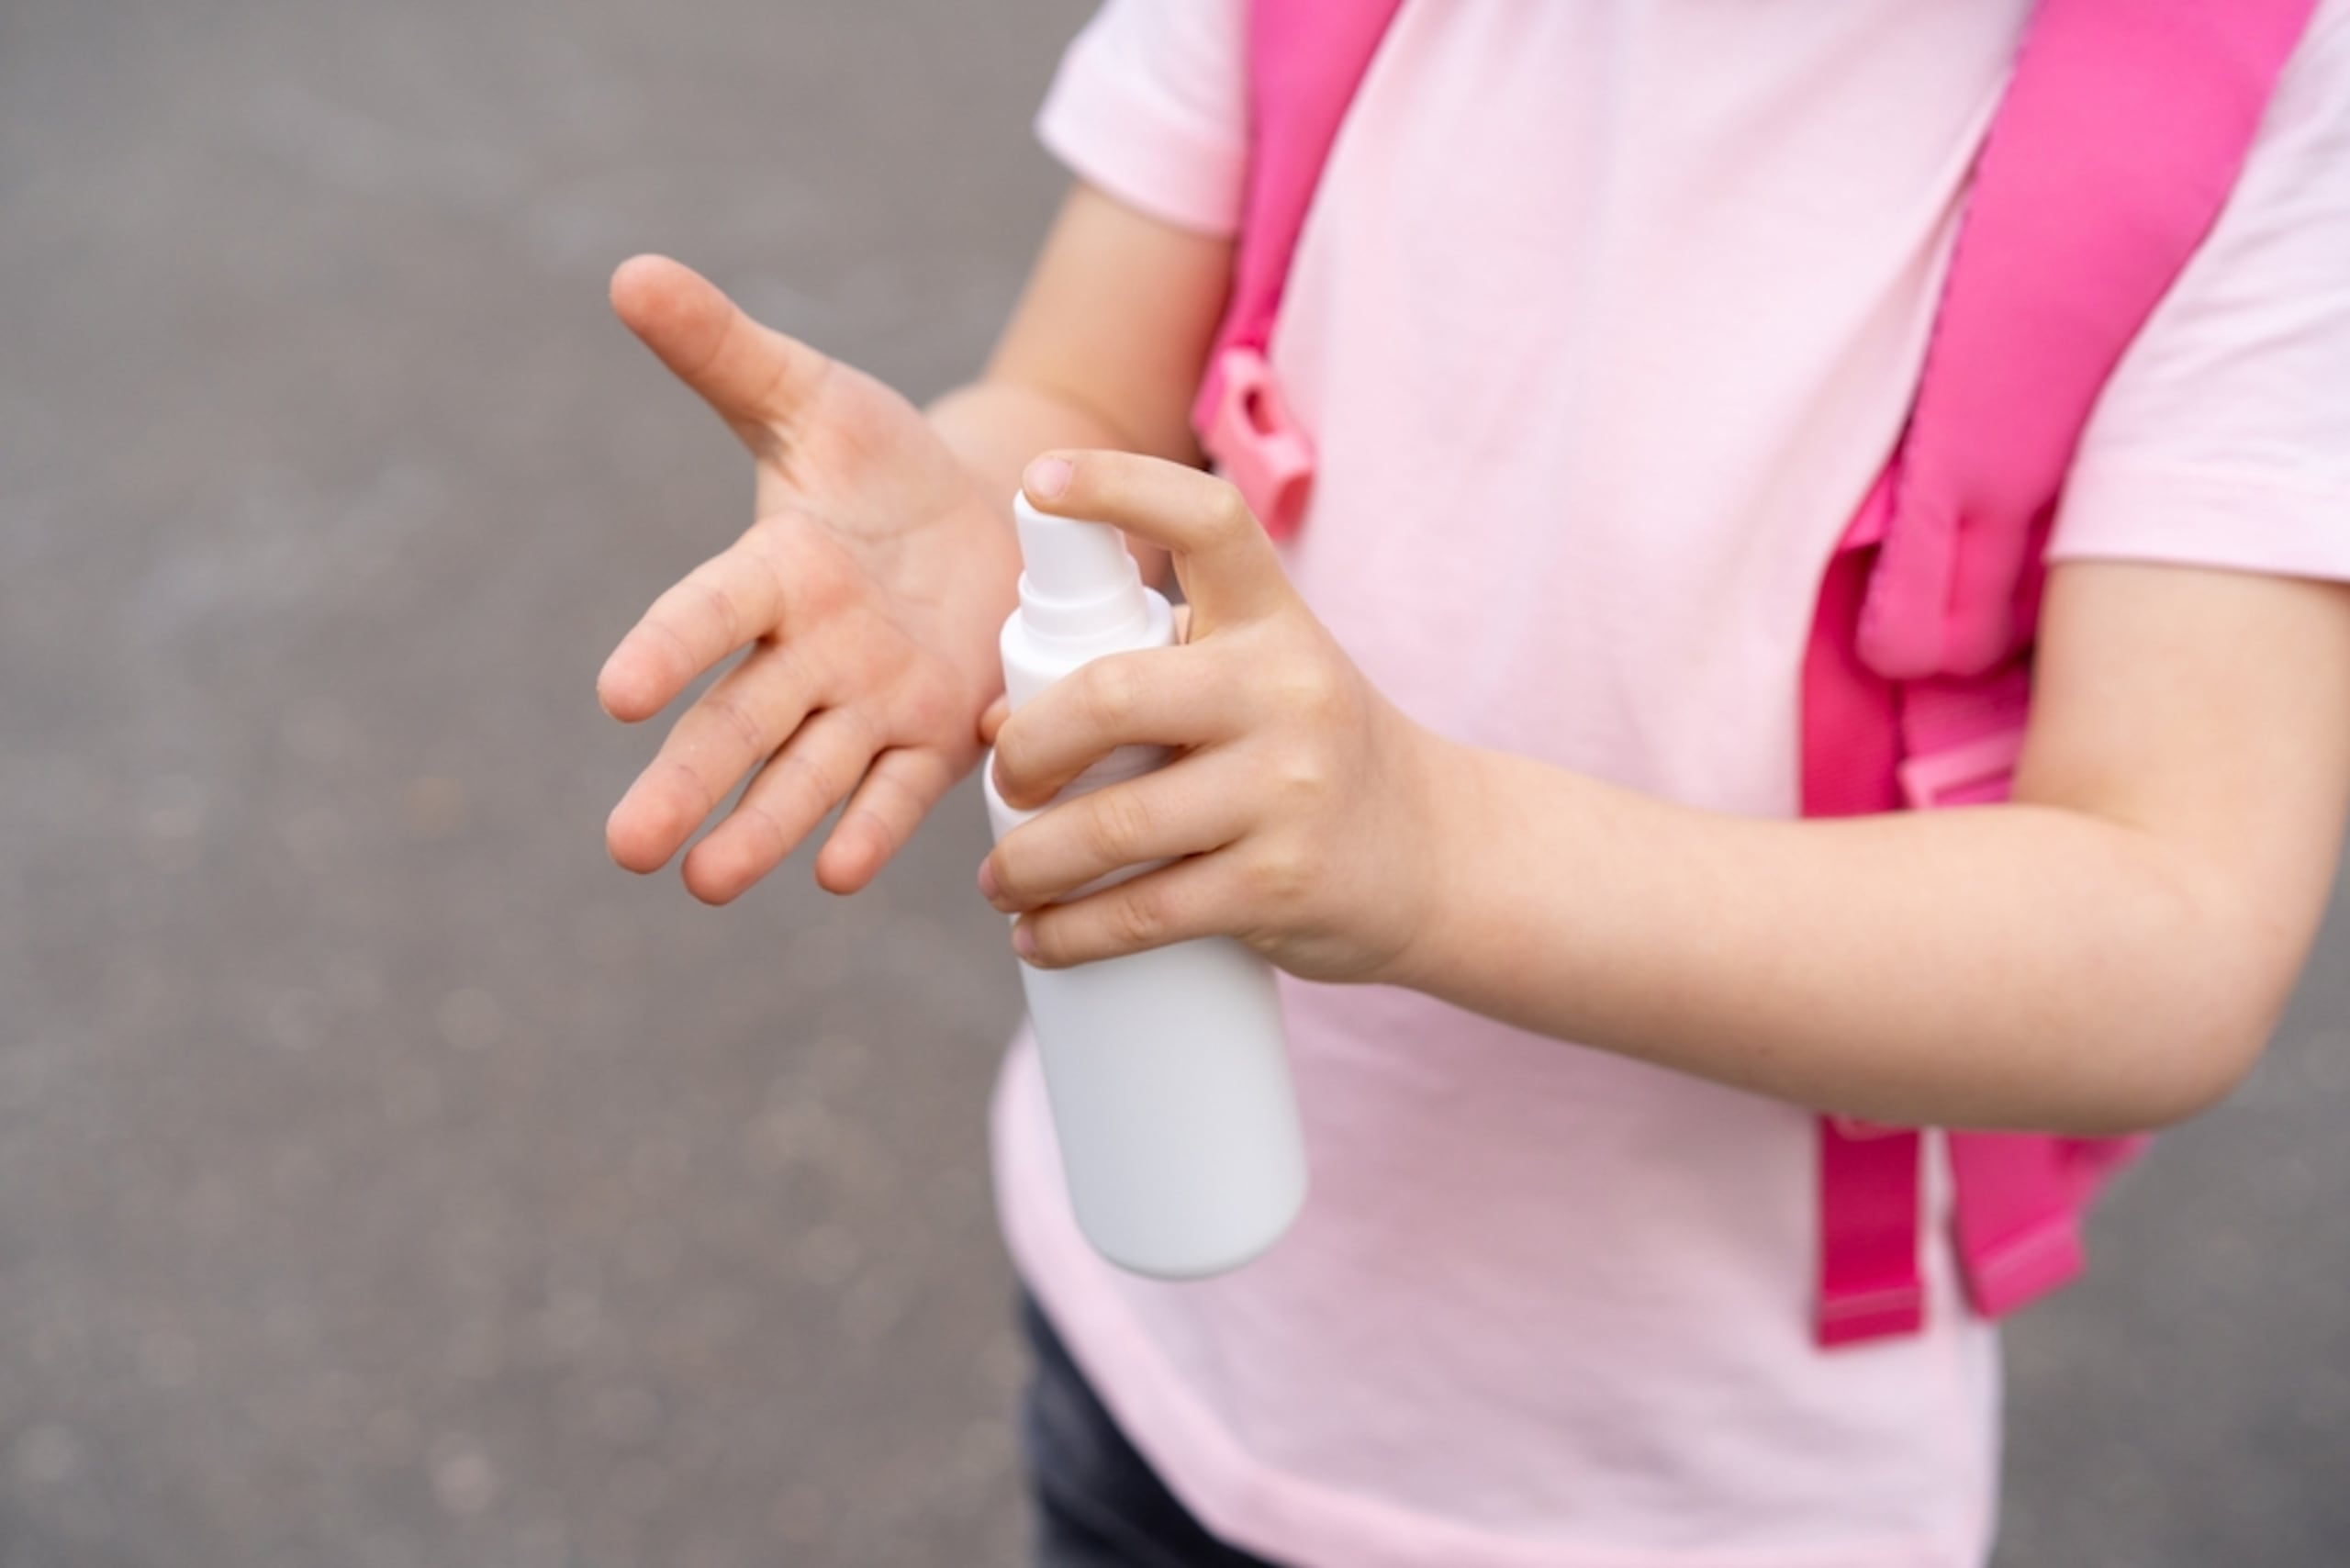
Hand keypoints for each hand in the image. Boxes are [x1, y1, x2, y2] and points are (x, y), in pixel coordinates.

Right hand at [600, 256, 1017, 901]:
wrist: (987, 517)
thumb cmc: (882, 460)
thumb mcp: (814, 396)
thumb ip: (726, 351)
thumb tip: (631, 271)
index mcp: (776, 572)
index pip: (710, 614)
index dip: (668, 649)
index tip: (617, 695)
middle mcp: (810, 652)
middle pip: (740, 722)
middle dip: (688, 783)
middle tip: (628, 848)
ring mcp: (870, 702)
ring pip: (807, 773)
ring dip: (761, 829)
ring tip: (709, 883)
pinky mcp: (935, 735)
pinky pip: (900, 789)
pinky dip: (871, 829)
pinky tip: (837, 874)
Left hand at [978, 452, 1453, 980]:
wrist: (1443, 857)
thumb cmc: (1312, 755)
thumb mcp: (1261, 680)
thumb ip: (1148, 675)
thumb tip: (993, 722)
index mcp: (1273, 619)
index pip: (1206, 520)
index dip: (1116, 488)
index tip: (1038, 485)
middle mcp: (1284, 691)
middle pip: (1111, 696)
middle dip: (1027, 748)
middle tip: (1006, 782)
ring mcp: (1286, 791)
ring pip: (1111, 825)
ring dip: (1026, 862)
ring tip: (1001, 879)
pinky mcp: (1278, 885)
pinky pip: (1144, 913)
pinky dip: (1070, 934)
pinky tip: (1040, 937)